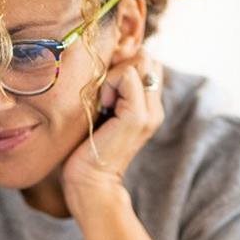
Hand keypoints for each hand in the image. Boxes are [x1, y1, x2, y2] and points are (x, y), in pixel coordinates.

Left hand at [61, 50, 164, 217]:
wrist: (89, 183)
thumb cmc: (85, 149)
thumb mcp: (100, 111)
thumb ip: (109, 89)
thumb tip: (105, 59)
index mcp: (147, 105)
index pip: (145, 61)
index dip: (122, 64)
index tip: (103, 88)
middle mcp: (154, 107)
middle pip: (146, 57)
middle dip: (120, 64)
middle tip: (103, 92)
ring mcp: (150, 111)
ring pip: (140, 61)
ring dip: (114, 73)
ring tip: (102, 101)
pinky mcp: (138, 116)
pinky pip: (127, 75)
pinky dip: (109, 83)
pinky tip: (101, 106)